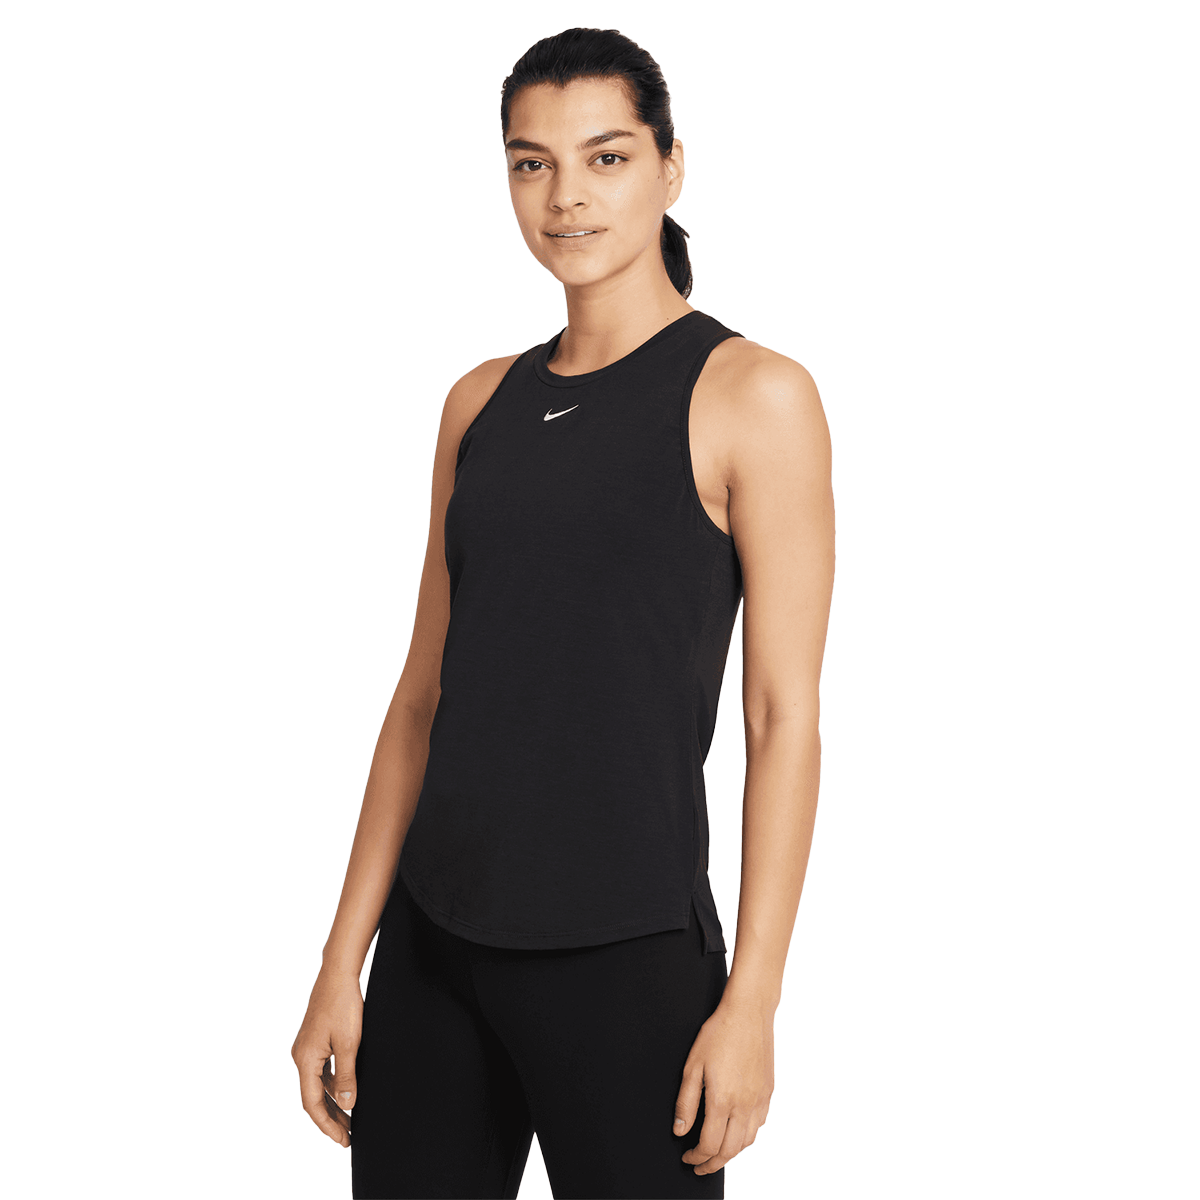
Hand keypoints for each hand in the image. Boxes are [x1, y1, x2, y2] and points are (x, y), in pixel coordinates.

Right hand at [290, 965, 363, 1147]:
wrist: (338, 974)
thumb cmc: (343, 1005)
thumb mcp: (349, 1043)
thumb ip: (347, 1076)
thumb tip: (347, 1105)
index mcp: (305, 1060)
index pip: (312, 1103)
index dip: (328, 1124)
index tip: (343, 1139)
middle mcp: (301, 1056)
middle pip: (314, 1097)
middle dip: (331, 1118)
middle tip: (348, 1136)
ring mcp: (308, 1049)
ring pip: (318, 1085)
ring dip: (333, 1102)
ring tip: (350, 1119)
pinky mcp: (316, 1041)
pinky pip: (322, 1071)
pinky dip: (333, 1085)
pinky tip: (346, 1092)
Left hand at [673, 994, 774, 1175]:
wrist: (748, 1012)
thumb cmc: (719, 1033)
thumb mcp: (692, 1066)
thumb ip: (685, 1103)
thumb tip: (680, 1130)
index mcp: (723, 1100)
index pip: (709, 1145)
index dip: (696, 1157)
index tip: (688, 1157)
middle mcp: (744, 1105)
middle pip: (730, 1151)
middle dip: (713, 1163)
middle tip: (700, 1164)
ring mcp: (759, 1099)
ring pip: (747, 1141)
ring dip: (731, 1153)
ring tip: (717, 1152)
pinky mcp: (768, 1092)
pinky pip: (759, 1124)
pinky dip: (746, 1136)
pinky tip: (737, 1130)